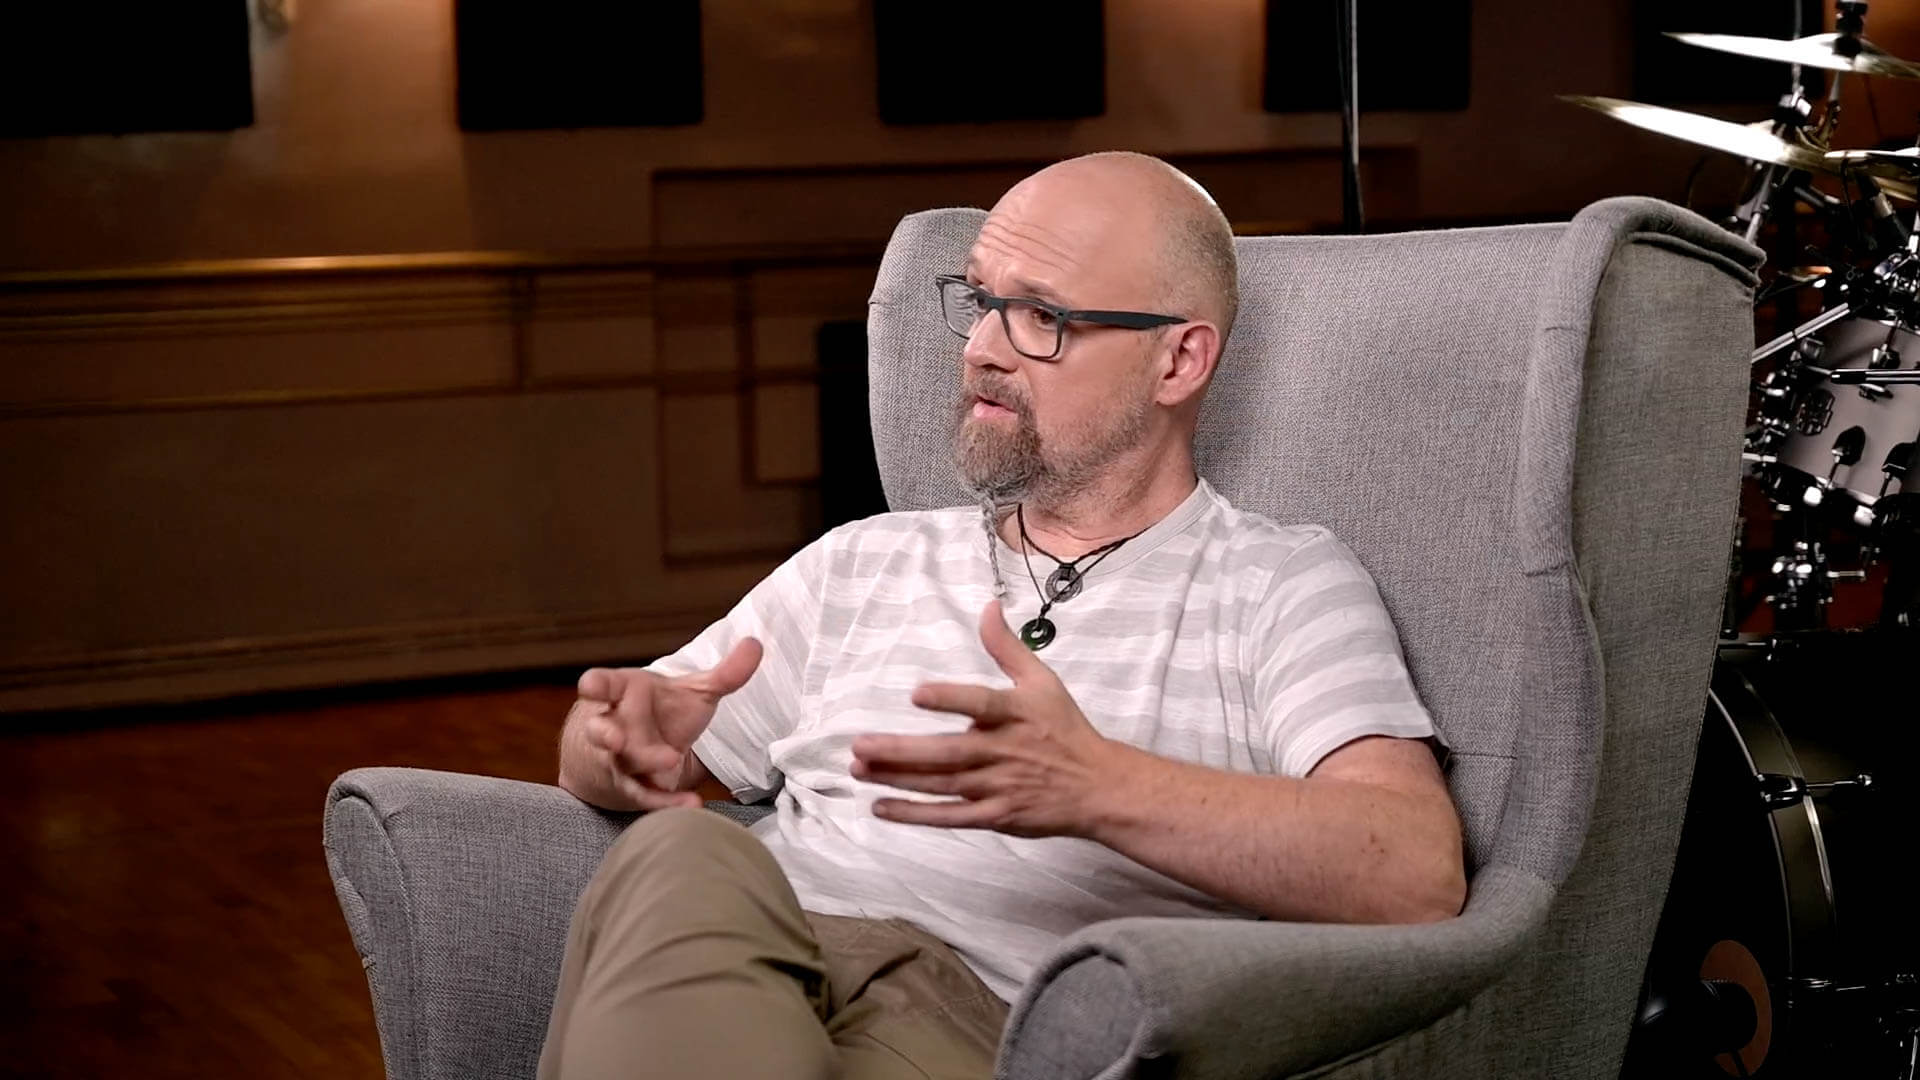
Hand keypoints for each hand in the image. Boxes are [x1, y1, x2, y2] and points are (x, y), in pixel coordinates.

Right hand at [561, 638, 762, 810]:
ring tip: (670, 760)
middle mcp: (613, 726)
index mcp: (622, 694)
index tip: (589, 685)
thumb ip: (723, 673)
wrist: (630, 749)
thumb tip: (756, 644)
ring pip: (621, 764)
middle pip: (602, 731)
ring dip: (644, 762)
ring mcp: (618, 760)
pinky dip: (668, 802)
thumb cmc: (660, 711)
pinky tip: (692, 803)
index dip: (595, 685)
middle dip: (606, 733)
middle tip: (617, 737)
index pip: (603, 685)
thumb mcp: (691, 691)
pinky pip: (646, 796)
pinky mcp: (631, 787)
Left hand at [849, 601, 1125, 837]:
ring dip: (898, 780)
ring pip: (942, 785)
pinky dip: (916, 815)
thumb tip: (988, 606)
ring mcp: (998, 787)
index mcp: (1015, 714)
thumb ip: (1007, 647)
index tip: (916, 695)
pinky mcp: (996, 816)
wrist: (1097, 787)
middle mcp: (1003, 751)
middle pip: (948, 753)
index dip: (951, 699)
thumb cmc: (1065, 729)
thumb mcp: (1042, 681)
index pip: (981, 704)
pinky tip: (881, 807)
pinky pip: (950, 817)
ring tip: (858, 769)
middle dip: (902, 752)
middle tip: (860, 745)